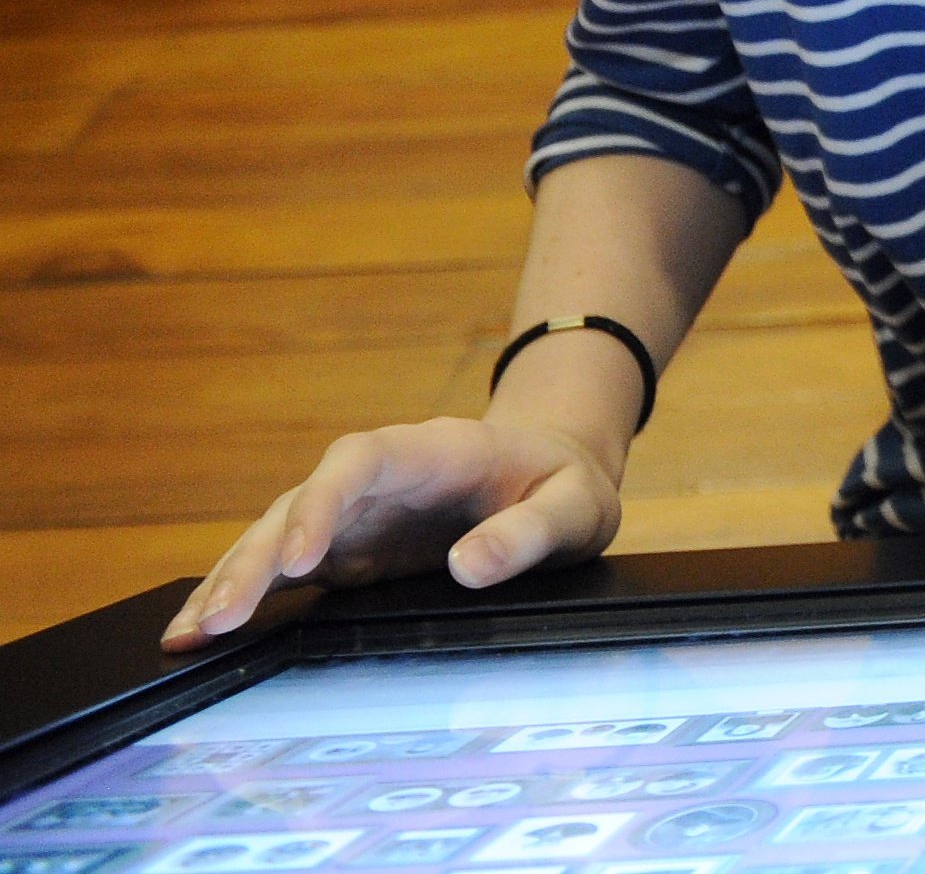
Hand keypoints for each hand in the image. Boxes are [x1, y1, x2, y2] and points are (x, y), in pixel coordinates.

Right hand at [167, 417, 621, 650]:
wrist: (554, 473)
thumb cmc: (563, 485)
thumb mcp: (574, 506)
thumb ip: (529, 533)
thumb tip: (470, 566)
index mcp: (430, 450)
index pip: (358, 462)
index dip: (321, 504)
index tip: (299, 557)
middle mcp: (377, 479)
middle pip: (299, 504)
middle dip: (255, 558)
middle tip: (219, 617)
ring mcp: (355, 514)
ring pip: (277, 537)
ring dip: (233, 581)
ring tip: (189, 635)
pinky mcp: (347, 551)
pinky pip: (286, 570)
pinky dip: (246, 596)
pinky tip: (202, 633)